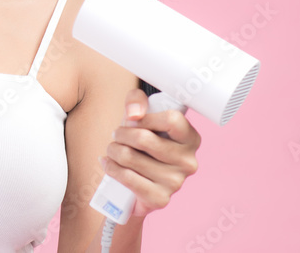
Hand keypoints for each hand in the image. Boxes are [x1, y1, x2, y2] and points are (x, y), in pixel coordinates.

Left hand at [103, 88, 200, 218]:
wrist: (137, 183)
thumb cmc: (141, 143)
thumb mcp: (141, 115)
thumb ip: (137, 101)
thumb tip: (133, 114)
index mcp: (191, 138)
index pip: (171, 119)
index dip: (145, 117)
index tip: (132, 120)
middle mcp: (188, 161)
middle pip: (144, 139)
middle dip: (121, 134)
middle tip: (116, 135)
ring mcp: (176, 182)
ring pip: (130, 157)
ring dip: (113, 150)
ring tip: (112, 149)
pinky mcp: (160, 198)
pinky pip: (126, 178)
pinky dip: (111, 168)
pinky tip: (108, 163)